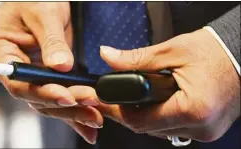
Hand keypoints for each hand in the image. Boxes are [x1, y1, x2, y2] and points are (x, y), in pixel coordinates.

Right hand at [0, 2, 101, 143]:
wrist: (38, 0)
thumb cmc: (33, 0)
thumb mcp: (44, 14)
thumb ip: (52, 41)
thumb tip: (61, 67)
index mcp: (0, 52)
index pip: (18, 81)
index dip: (42, 92)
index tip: (66, 96)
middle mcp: (13, 70)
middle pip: (36, 96)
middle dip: (65, 104)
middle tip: (91, 107)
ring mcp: (30, 76)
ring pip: (49, 102)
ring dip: (73, 111)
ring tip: (95, 119)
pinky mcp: (46, 78)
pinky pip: (59, 96)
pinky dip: (73, 109)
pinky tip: (87, 120)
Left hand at [95, 28, 239, 141]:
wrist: (240, 55)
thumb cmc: (214, 52)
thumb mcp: (172, 51)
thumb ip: (136, 59)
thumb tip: (109, 57)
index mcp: (193, 108)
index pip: (142, 122)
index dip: (119, 112)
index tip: (107, 102)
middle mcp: (201, 126)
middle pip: (149, 128)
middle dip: (131, 113)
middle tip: (120, 97)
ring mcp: (205, 131)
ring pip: (160, 131)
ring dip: (146, 115)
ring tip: (141, 96)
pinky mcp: (206, 130)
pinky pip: (174, 128)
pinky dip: (162, 117)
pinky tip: (159, 102)